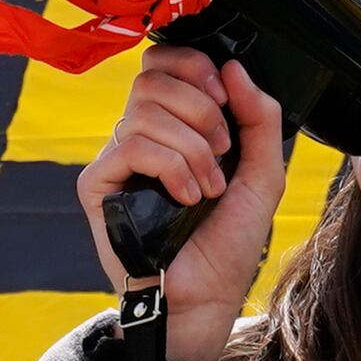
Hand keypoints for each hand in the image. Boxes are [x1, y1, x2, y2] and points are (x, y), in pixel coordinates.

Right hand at [77, 47, 289, 357]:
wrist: (206, 298)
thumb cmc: (228, 243)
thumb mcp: (263, 173)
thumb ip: (259, 116)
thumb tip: (232, 65)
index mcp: (174, 124)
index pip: (163, 62)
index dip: (193, 66)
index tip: (224, 97)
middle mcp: (140, 135)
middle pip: (152, 78)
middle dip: (200, 108)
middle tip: (221, 151)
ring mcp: (116, 159)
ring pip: (145, 111)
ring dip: (191, 148)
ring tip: (207, 188)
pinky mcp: (98, 184)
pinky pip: (131, 144)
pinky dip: (170, 166)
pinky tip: (186, 198)